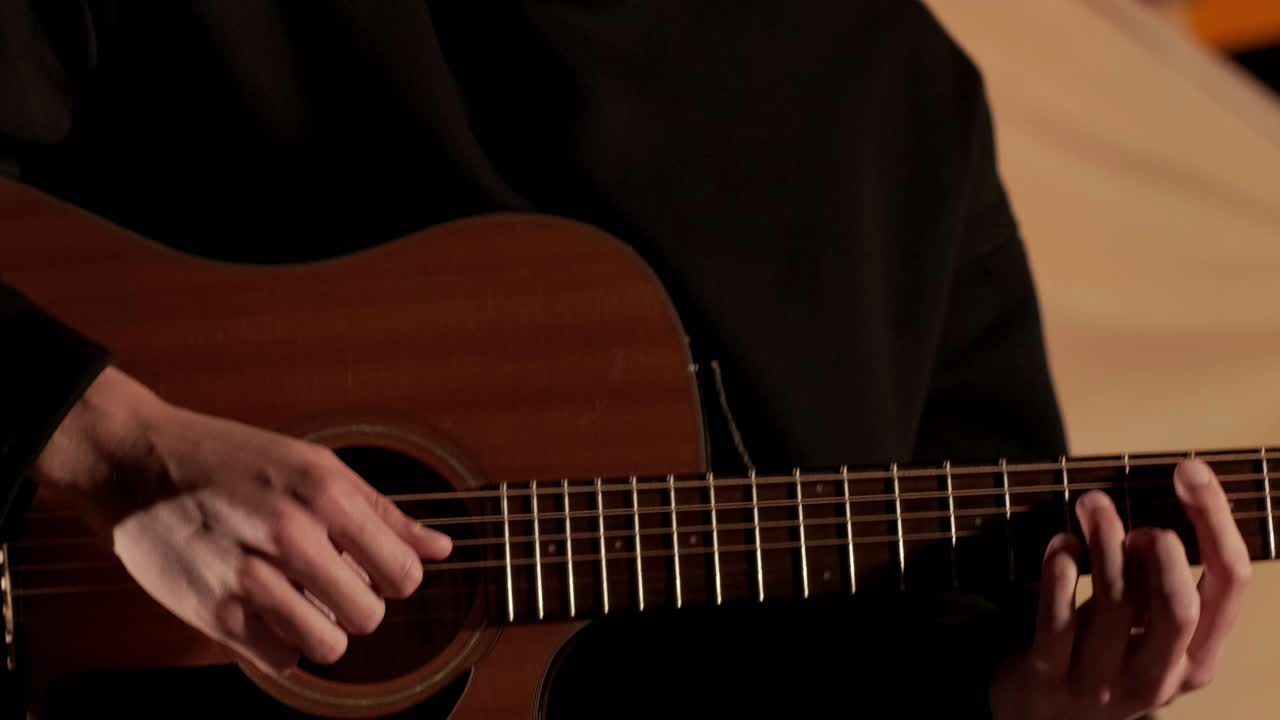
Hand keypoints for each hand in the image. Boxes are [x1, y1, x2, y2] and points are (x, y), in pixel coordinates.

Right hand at [31, 366, 452, 674]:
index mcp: (325, 491)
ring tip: (301, 600)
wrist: (137, 463)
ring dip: (323, 631)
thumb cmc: (230, 459)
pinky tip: (267, 612)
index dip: (397, 578)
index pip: (403, 572)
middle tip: (334, 585)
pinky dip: (281, 644)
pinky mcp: (214, 613)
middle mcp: (291, 534)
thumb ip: (381, 512)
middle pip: (369, 615)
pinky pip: (280, 661)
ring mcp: (250, 578)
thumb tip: (440, 548)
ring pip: (329, 646)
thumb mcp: (315, 465)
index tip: (376, 570)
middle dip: (360, 606)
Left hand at [990, 458, 1250, 719]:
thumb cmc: (1101, 652)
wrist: (1042, 719)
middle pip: (1181, 605)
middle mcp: (1160, 675)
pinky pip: (1056, 620)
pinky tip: (1061, 544)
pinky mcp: (1050, 677)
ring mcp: (1103, 682)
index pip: (1230, 585)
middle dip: (1161, 547)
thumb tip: (1171, 494)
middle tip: (1130, 510)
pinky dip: (1059, 572)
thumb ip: (1160, 578)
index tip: (1190, 470)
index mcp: (1198, 656)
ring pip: (1114, 604)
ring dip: (1102, 542)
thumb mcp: (1146, 625)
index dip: (1214, 521)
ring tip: (1089, 505)